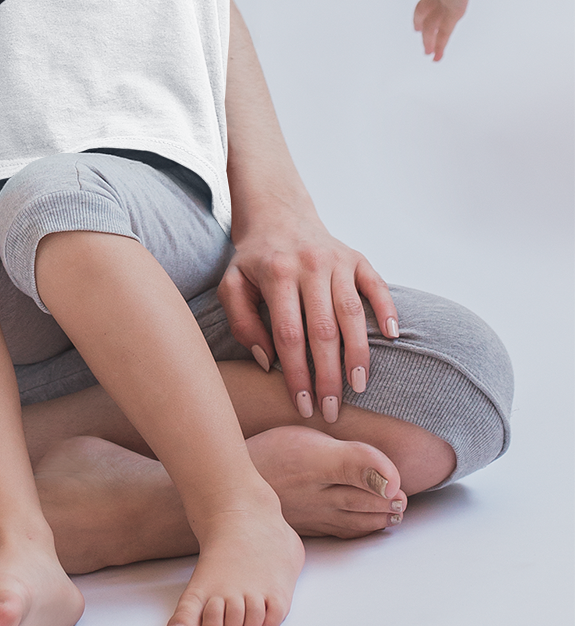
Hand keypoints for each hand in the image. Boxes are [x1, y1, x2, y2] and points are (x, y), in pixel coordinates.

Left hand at [218, 213, 398, 423]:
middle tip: (332, 411)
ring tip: (359, 387)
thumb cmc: (253, 259)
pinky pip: (377, 285)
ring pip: (352, 313)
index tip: (303, 406)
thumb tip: (268, 361)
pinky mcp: (357, 257)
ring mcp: (337, 259)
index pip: (289, 334)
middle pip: (323, 329)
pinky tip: (393, 337)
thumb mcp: (231, 285)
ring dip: (358, 353)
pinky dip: (387, 310)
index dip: (297, 374)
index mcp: (277, 273)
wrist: (277, 213)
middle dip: (329, 376)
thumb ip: (242, 322)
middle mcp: (310, 264)